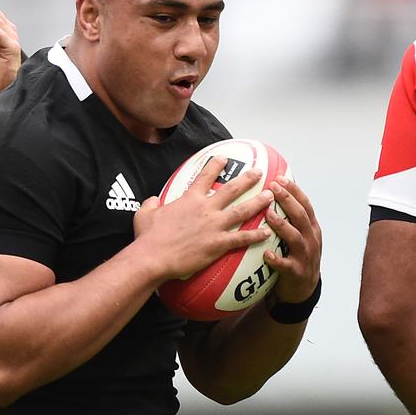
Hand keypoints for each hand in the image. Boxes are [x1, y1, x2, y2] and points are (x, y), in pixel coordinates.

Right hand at [133, 156, 273, 281]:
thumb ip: (151, 204)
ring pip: (242, 211)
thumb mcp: (145, 214)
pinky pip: (241, 238)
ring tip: (270, 197)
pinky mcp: (218, 244)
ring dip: (258, 203)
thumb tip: (154, 200)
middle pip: (231, 190)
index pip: (205, 176)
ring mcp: (214, 226)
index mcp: (189, 199)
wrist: (154, 256)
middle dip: (247, 179)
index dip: (215, 165)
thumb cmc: (148, 237)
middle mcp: (205, 208)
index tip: (224, 158)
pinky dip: (255, 235)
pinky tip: (267, 233)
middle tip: (259, 172)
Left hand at [262, 177, 321, 303]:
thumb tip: (271, 193)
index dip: (294, 190)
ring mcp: (306, 256)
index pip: (305, 204)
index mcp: (311, 228)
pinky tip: (266, 254)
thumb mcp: (299, 234)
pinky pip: (286, 265)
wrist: (304, 289)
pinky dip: (277, 260)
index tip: (280, 177)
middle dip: (288, 200)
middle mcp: (311, 239)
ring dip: (282, 225)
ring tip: (268, 214)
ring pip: (296, 238)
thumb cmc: (296, 256)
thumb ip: (290, 218)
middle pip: (301, 216)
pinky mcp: (297, 272)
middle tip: (272, 188)